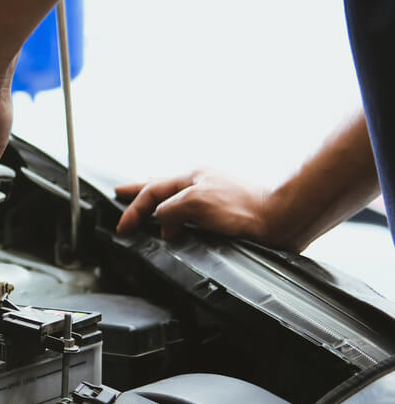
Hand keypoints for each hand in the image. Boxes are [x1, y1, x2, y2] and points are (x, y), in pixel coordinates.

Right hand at [114, 170, 282, 244]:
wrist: (282, 219)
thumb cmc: (244, 209)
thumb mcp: (195, 204)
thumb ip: (169, 210)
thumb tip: (161, 220)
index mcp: (192, 176)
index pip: (152, 190)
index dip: (133, 208)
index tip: (122, 228)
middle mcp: (202, 182)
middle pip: (162, 186)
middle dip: (140, 192)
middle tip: (121, 192)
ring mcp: (214, 196)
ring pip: (177, 199)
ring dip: (160, 208)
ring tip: (147, 215)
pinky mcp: (226, 213)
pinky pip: (192, 213)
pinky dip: (178, 219)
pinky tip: (179, 228)